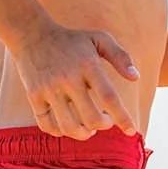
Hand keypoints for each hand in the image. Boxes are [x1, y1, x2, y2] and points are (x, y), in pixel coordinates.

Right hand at [11, 21, 141, 138]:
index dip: (123, 118)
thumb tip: (135, 77)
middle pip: (91, 118)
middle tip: (105, 121)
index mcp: (88, 65)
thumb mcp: (98, 38)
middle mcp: (68, 78)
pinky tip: (67, 126)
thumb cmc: (71, 40)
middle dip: (103, 126)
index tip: (132, 131)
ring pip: (69, 126)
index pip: (109, 98)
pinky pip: (47, 125)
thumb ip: (120, 56)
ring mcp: (49, 89)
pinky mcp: (34, 96)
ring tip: (88, 130)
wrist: (31, 34)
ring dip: (83, 134)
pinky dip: (60, 132)